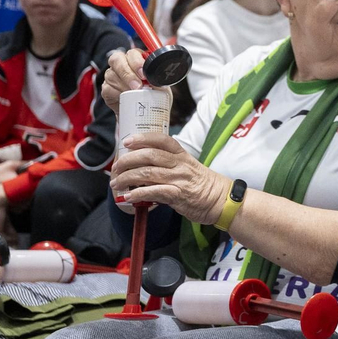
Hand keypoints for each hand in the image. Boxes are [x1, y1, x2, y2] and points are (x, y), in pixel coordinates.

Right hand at [102, 49, 171, 111]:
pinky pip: (108, 88)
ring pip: (112, 75)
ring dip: (123, 85)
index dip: (136, 62)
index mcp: (136, 59)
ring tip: (134, 93)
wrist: (146, 111)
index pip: (132, 53)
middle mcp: (122, 63)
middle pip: (117, 60)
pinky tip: (124, 97)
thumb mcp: (161, 87)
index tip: (144, 74)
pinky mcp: (107, 88)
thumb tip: (157, 80)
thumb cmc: (154, 94)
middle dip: (128, 73)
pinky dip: (117, 93)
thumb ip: (159, 81)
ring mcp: (112, 75)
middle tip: (137, 86)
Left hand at [110, 133, 227, 221]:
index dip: (143, 138)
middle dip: (127, 160)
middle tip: (115, 168)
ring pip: (147, 173)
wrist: (222, 200)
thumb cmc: (202, 184)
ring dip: (127, 178)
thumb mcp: (188, 167)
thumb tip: (141, 165)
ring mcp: (179, 179)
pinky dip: (138, 194)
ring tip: (116, 184)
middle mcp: (180, 165)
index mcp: (182, 155)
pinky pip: (154, 192)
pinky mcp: (178, 196)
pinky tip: (128, 196)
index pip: (161, 140)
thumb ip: (168, 163)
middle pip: (149, 155)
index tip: (127, 141)